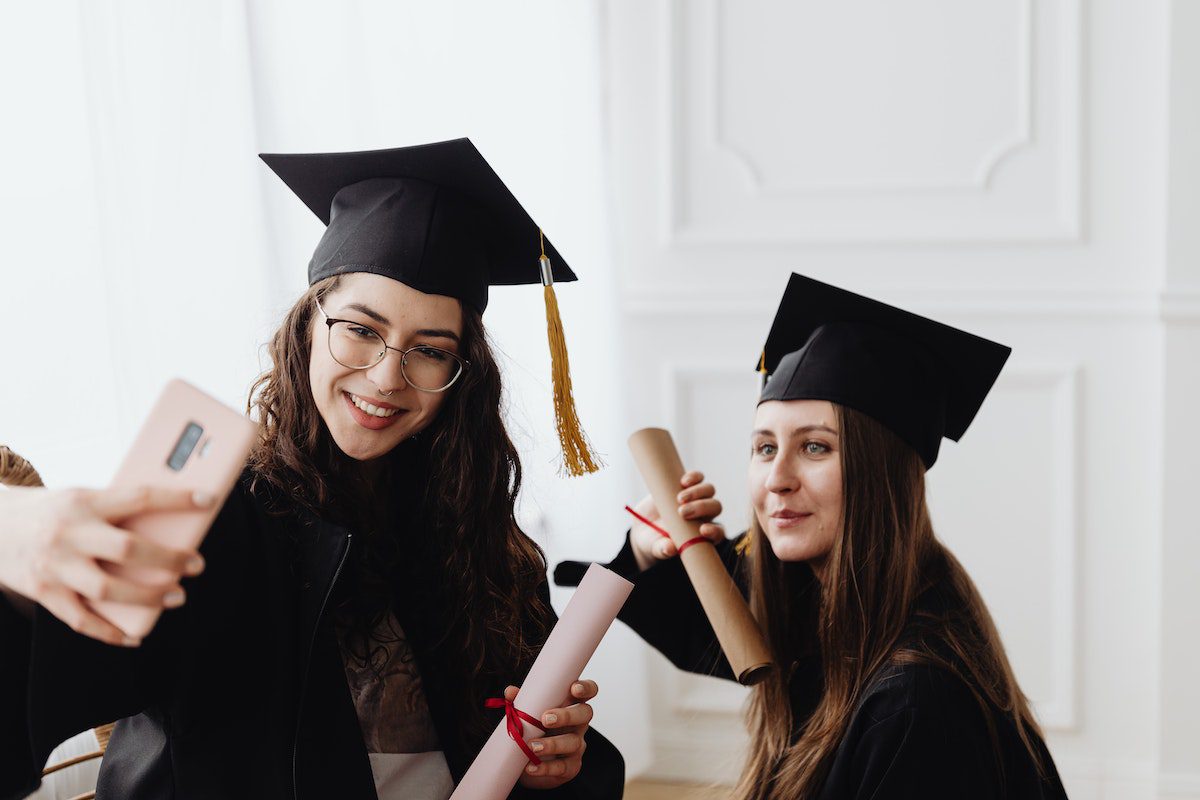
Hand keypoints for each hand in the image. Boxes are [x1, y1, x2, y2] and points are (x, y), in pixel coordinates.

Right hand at [0, 485, 211, 645]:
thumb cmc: (51, 510)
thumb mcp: (82, 497)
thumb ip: (119, 509)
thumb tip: (173, 521)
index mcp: (85, 502)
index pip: (139, 497)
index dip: (176, 499)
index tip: (208, 501)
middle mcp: (69, 534)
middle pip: (127, 549)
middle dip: (168, 560)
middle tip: (197, 565)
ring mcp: (55, 566)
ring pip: (107, 589)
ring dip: (147, 597)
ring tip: (177, 596)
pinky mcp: (43, 592)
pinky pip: (81, 620)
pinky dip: (110, 632)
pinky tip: (134, 637)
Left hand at [511, 679, 597, 789]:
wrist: (531, 763)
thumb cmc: (534, 730)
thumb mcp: (529, 713)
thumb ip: (522, 701)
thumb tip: (510, 692)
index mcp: (571, 704)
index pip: (589, 691)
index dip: (586, 688)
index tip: (574, 688)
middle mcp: (579, 723)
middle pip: (585, 714)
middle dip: (566, 715)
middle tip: (545, 719)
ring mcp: (577, 745)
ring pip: (573, 742)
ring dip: (552, 744)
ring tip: (533, 747)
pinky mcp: (571, 766)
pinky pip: (563, 767)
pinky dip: (546, 768)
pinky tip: (531, 767)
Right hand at [629, 470, 724, 570]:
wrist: (643, 527)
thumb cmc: (654, 542)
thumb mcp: (656, 548)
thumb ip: (663, 550)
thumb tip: (670, 548)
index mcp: (703, 535)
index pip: (718, 532)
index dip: (715, 531)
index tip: (702, 531)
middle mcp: (704, 515)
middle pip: (715, 507)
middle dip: (702, 508)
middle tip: (682, 512)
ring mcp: (696, 499)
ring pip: (709, 490)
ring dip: (698, 492)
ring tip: (680, 498)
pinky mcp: (685, 486)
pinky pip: (697, 478)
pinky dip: (694, 477)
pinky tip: (684, 481)